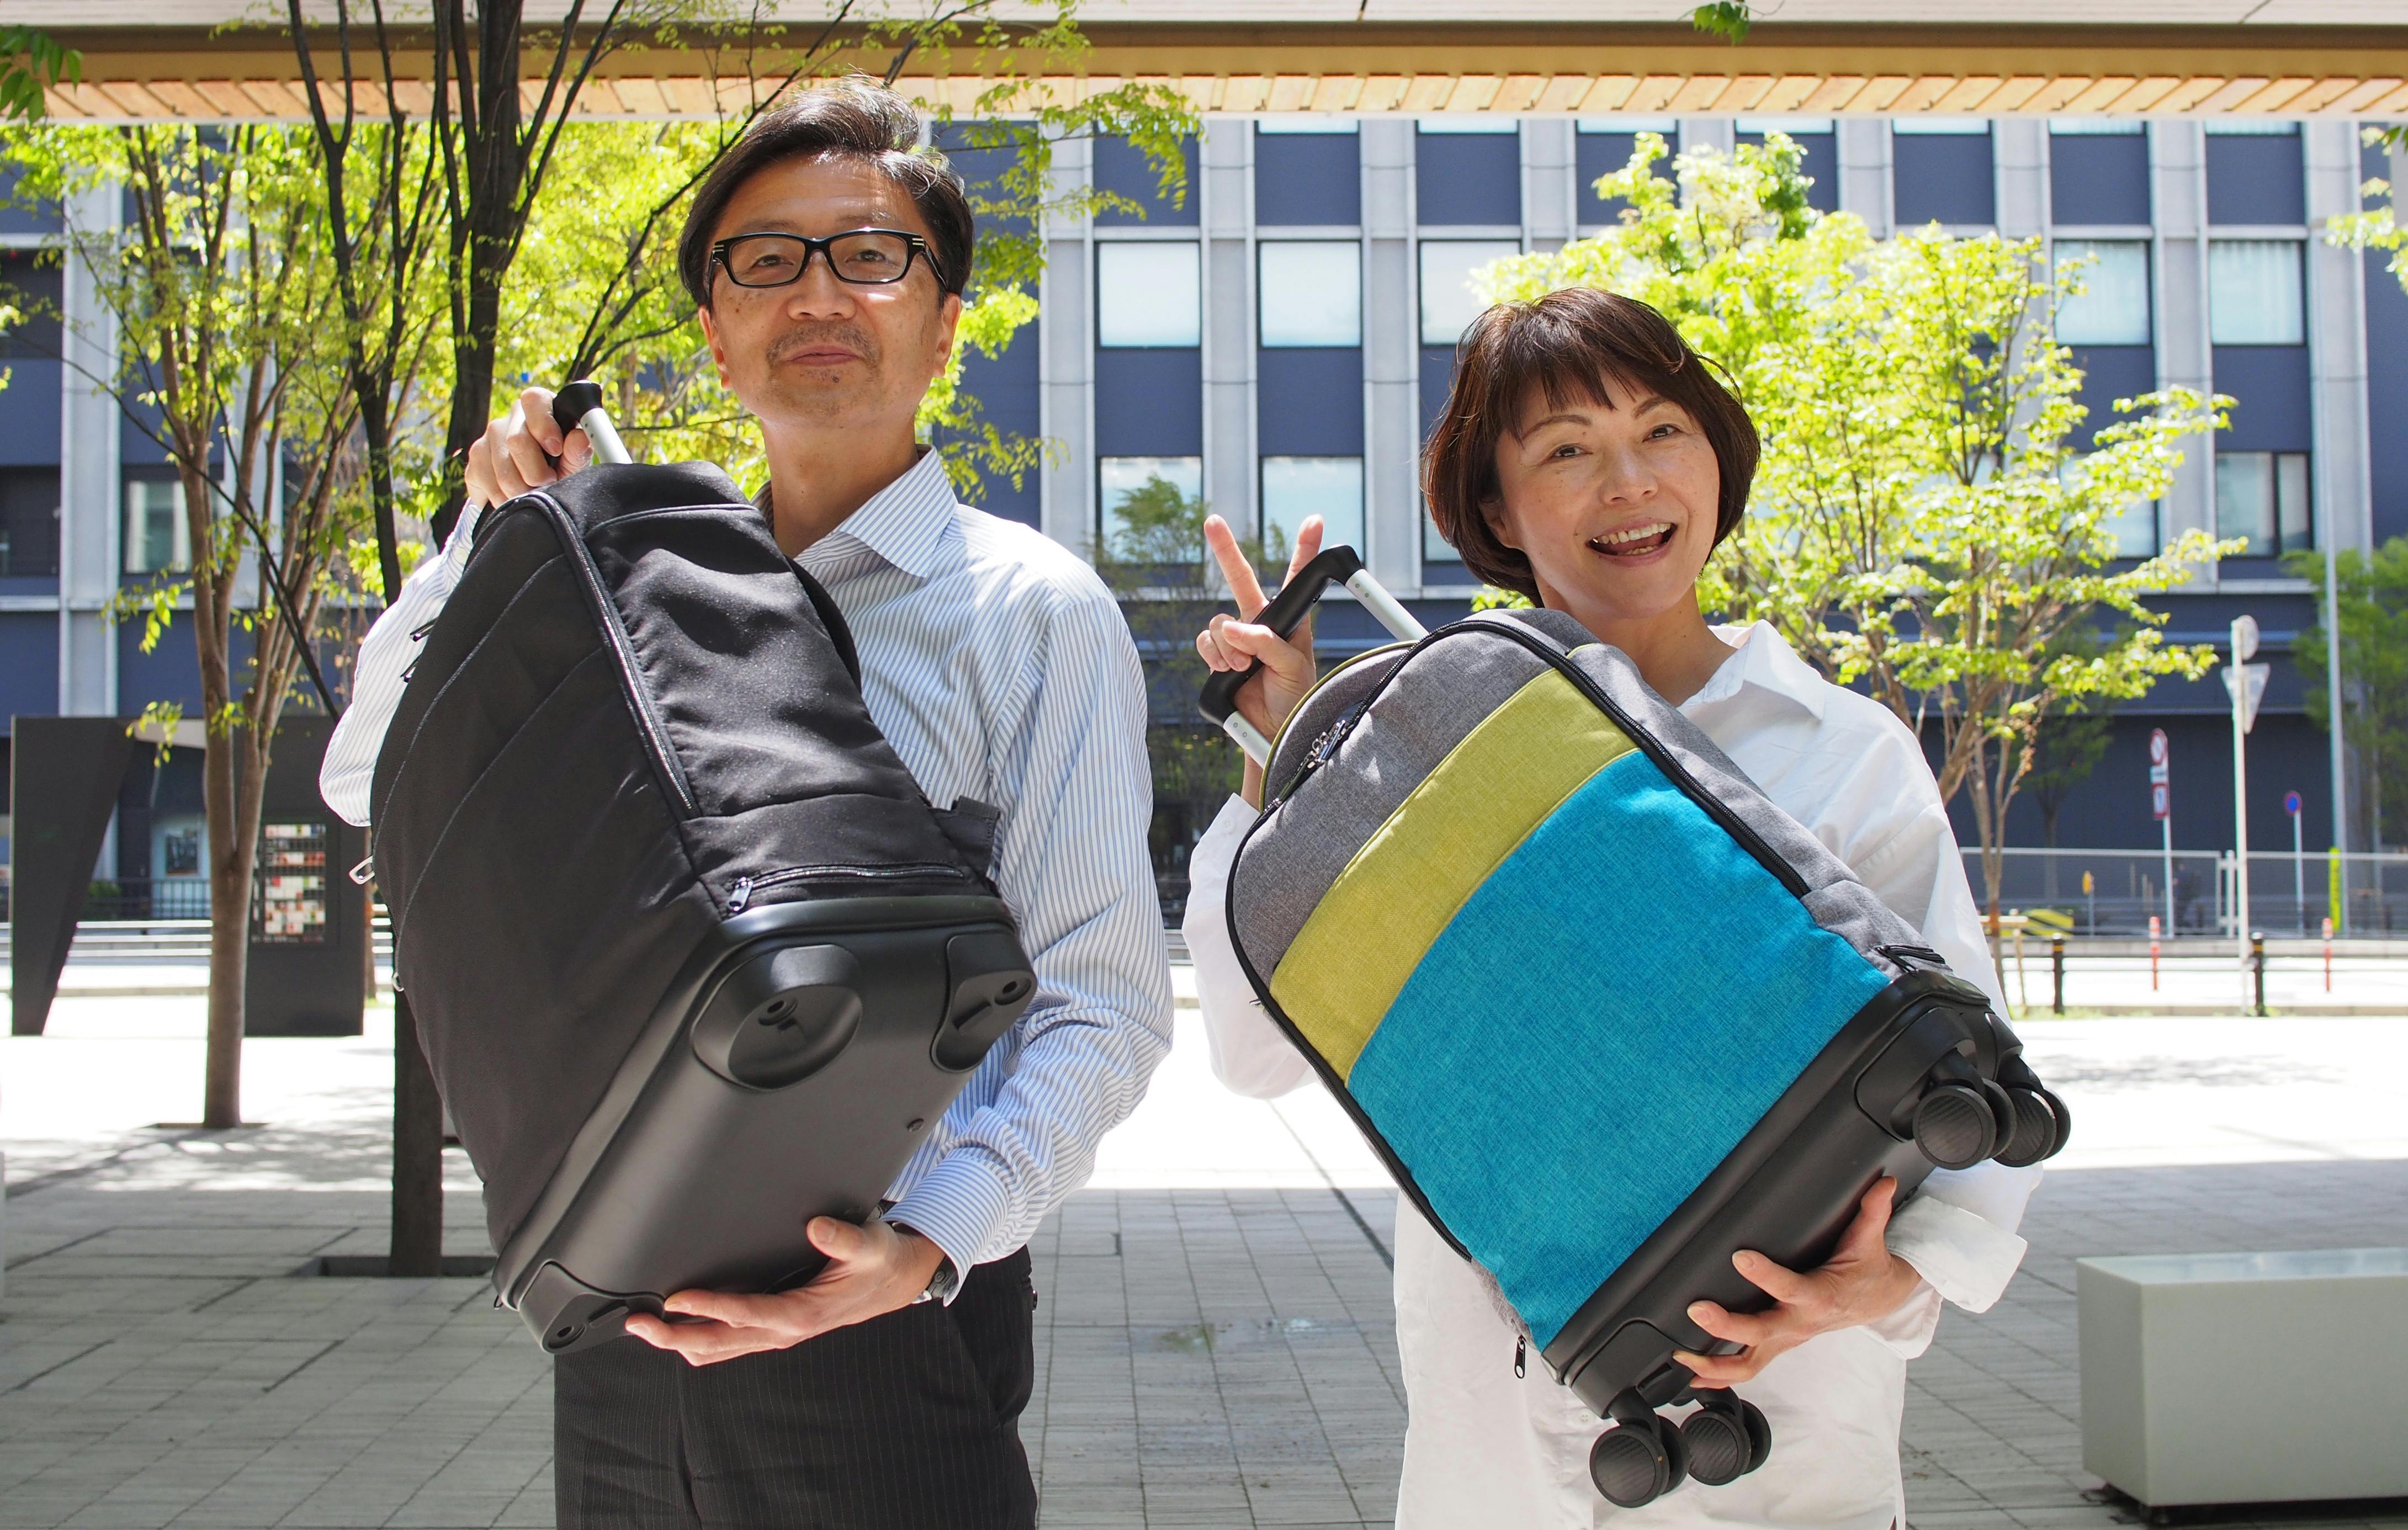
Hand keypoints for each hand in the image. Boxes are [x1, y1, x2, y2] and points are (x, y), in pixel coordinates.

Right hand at [462, 385, 590, 508]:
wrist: (533, 489)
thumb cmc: (559, 468)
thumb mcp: (573, 463)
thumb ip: (578, 452)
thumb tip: (579, 438)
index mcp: (541, 409)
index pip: (535, 400)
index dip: (543, 424)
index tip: (555, 450)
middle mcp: (513, 417)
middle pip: (517, 440)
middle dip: (535, 472)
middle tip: (548, 483)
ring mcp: (490, 435)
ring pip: (502, 468)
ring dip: (520, 490)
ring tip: (533, 494)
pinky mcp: (475, 456)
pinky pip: (486, 480)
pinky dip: (502, 498)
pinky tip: (513, 498)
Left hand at [622, 1218, 947, 1366]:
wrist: (892, 1282)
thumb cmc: (878, 1262)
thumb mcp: (870, 1244)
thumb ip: (843, 1237)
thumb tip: (815, 1227)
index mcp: (802, 1313)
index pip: (744, 1313)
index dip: (708, 1308)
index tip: (675, 1299)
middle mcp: (782, 1330)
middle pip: (717, 1342)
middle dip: (673, 1335)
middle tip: (637, 1321)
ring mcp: (774, 1334)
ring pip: (716, 1350)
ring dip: (678, 1341)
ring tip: (645, 1327)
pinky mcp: (771, 1331)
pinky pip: (726, 1345)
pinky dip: (696, 1340)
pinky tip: (678, 1327)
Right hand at [1195, 513, 1323, 806]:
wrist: (1273, 731)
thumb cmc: (1294, 699)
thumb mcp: (1292, 667)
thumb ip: (1266, 643)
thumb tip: (1234, 628)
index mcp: (1289, 621)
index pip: (1297, 580)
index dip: (1304, 549)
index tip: (1315, 521)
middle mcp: (1261, 624)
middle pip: (1241, 580)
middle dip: (1226, 550)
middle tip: (1213, 521)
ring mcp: (1237, 640)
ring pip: (1219, 622)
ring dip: (1227, 646)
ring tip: (1243, 669)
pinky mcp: (1219, 656)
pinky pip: (1205, 642)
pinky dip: (1212, 655)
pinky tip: (1225, 670)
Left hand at [1672, 1177, 1924, 1387]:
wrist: (1880, 1301)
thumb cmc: (1868, 1270)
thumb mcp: (1871, 1241)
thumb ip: (1872, 1211)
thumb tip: (1884, 1182)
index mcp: (1822, 1297)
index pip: (1791, 1288)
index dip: (1766, 1275)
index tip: (1740, 1257)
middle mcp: (1802, 1322)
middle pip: (1762, 1333)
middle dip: (1728, 1327)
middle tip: (1697, 1310)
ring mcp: (1789, 1339)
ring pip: (1750, 1363)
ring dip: (1715, 1365)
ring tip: (1682, 1357)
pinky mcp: (1780, 1345)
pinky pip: (1749, 1368)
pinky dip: (1719, 1375)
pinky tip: (1692, 1375)